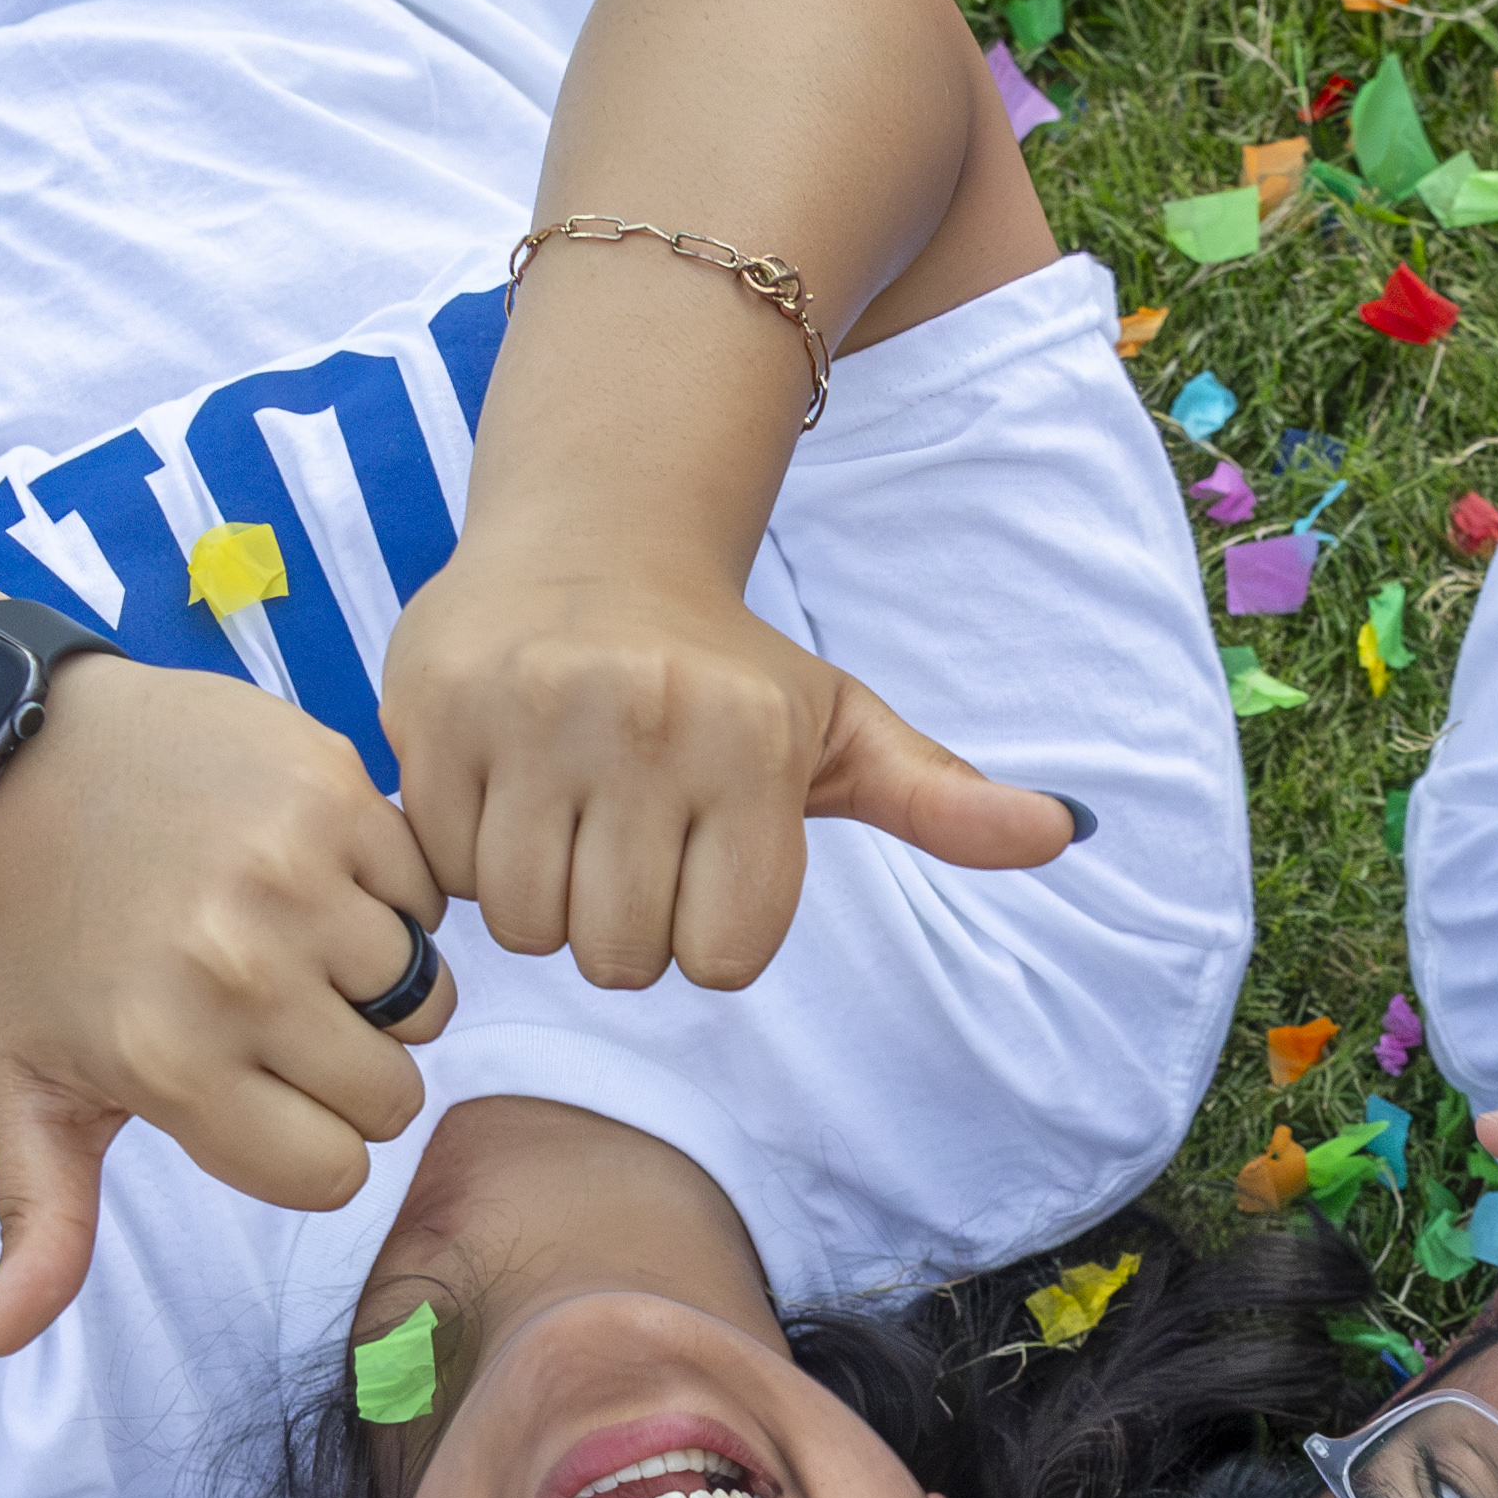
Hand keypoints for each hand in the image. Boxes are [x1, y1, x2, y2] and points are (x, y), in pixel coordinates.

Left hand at [0, 657, 456, 1355]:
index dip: (308, 1140)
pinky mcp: (340, 797)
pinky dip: (390, 895)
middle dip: (346, 1067)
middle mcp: (236, 976)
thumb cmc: (47, 945)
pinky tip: (309, 873)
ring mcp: (294, 880)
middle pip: (390, 1097)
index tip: (257, 1087)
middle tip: (271, 1009)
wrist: (34, 762)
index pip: (335, 1173)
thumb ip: (40, 1224)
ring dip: (373, 982)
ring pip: (422, 999)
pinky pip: (429, 899)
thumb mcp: (30, 1091)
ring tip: (288, 937)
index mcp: (171, 1065)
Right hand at [379, 538, 1073, 993]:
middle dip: (621, 927)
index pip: (722, 959)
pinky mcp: (432, 716)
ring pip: (528, 928)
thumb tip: (1065, 832)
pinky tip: (502, 795)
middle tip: (624, 844)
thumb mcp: (842, 726)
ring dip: (541, 901)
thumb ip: (941, 798)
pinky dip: (466, 862)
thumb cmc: (726, 667)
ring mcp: (530, 715)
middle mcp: (644, 721)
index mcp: (752, 742)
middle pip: (619, 957)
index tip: (697, 865)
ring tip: (563, 818)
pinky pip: (446, 874)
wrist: (587, 537)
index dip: (706, 936)